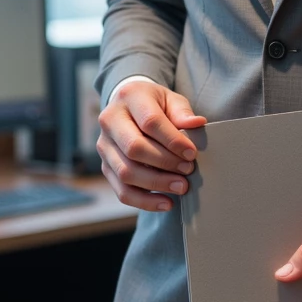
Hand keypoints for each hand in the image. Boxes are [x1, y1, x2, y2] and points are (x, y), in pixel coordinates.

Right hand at [97, 80, 205, 211]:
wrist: (128, 106)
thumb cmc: (154, 104)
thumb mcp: (170, 99)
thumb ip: (182, 112)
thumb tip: (197, 124)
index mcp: (128, 97)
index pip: (150, 122)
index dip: (173, 140)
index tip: (192, 153)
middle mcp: (110, 121)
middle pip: (134, 148)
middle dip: (165, 163)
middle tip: (188, 171)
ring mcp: (104, 145)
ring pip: (126, 172)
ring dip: (157, 184)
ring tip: (181, 187)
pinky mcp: (105, 166)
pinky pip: (122, 190)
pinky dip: (145, 201)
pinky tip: (166, 203)